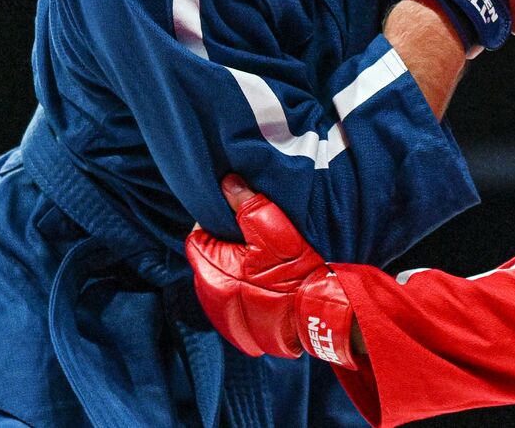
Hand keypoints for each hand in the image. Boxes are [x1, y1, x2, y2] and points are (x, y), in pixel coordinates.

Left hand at [186, 175, 359, 365]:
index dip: (215, 224)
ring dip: (233, 273)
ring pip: (219, 283)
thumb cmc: (295, 271)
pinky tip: (264, 288)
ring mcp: (222, 318)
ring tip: (261, 267)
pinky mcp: (237, 332)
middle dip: (225, 249)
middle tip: (253, 243)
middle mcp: (209, 298)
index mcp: (211, 270)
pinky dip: (243, 295)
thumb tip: (228, 183)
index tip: (235, 220)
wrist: (318, 314)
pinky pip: (232, 305)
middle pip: (207, 261)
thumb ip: (246, 203)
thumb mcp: (273, 228)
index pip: (196, 238)